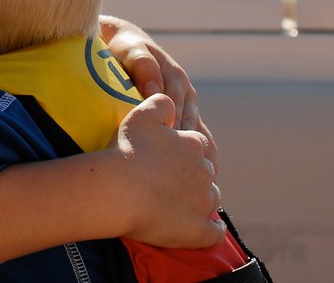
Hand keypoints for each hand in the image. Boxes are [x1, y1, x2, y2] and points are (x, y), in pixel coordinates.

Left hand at [99, 14, 216, 171]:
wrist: (125, 44)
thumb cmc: (123, 48)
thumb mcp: (130, 50)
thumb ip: (142, 63)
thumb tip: (154, 89)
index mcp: (174, 79)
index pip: (178, 110)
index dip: (173, 133)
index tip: (167, 158)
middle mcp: (185, 94)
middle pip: (193, 128)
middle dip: (191, 154)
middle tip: (187, 182)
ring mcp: (186, 106)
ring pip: (201, 136)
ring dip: (203, 160)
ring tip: (203, 187)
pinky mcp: (183, 116)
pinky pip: (198, 139)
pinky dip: (202, 158)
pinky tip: (202, 181)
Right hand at [110, 94, 223, 247]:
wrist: (119, 190)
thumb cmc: (128, 151)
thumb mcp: (141, 115)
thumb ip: (161, 103)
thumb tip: (171, 101)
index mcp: (193, 144)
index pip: (196, 145)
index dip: (181, 150)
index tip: (166, 156)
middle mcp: (205, 171)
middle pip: (205, 172)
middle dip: (191, 174)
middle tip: (167, 180)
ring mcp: (203, 202)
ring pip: (211, 198)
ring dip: (200, 199)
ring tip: (179, 203)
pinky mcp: (198, 230)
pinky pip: (215, 232)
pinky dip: (213, 230)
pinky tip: (206, 228)